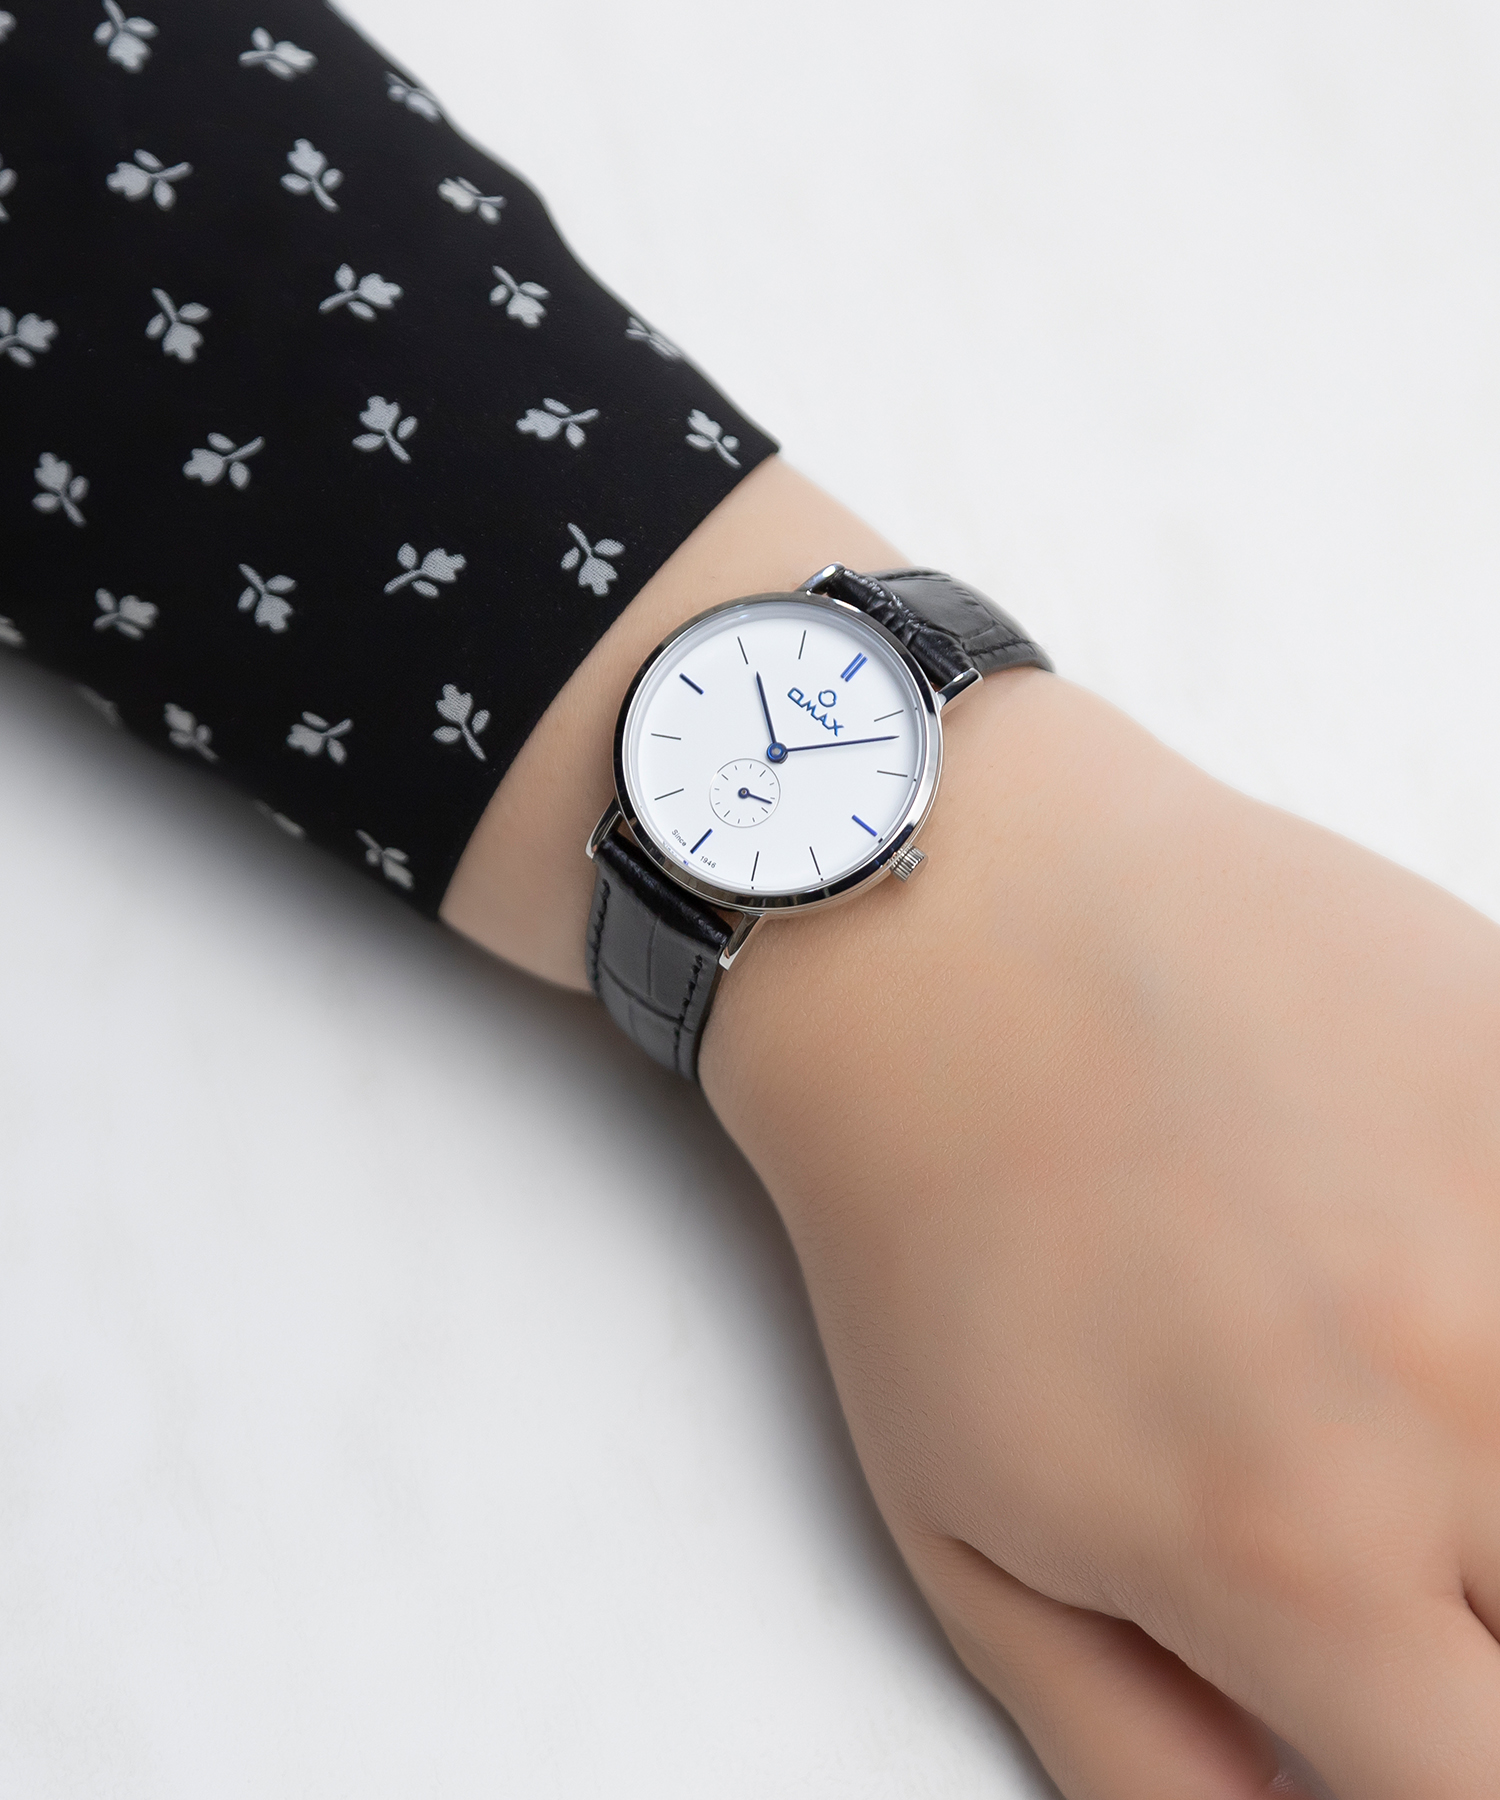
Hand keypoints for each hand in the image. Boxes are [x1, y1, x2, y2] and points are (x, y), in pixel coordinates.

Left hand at [708, 670, 1499, 1799]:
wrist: (941, 926)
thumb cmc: (925, 1211)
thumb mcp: (965, 1530)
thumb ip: (1140, 1749)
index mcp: (1291, 1549)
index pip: (1484, 1797)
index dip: (1448, 1769)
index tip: (1414, 1708)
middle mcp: (1448, 1398)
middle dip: (1489, 1622)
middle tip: (1403, 1548)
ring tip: (1405, 1384)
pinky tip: (1435, 1261)